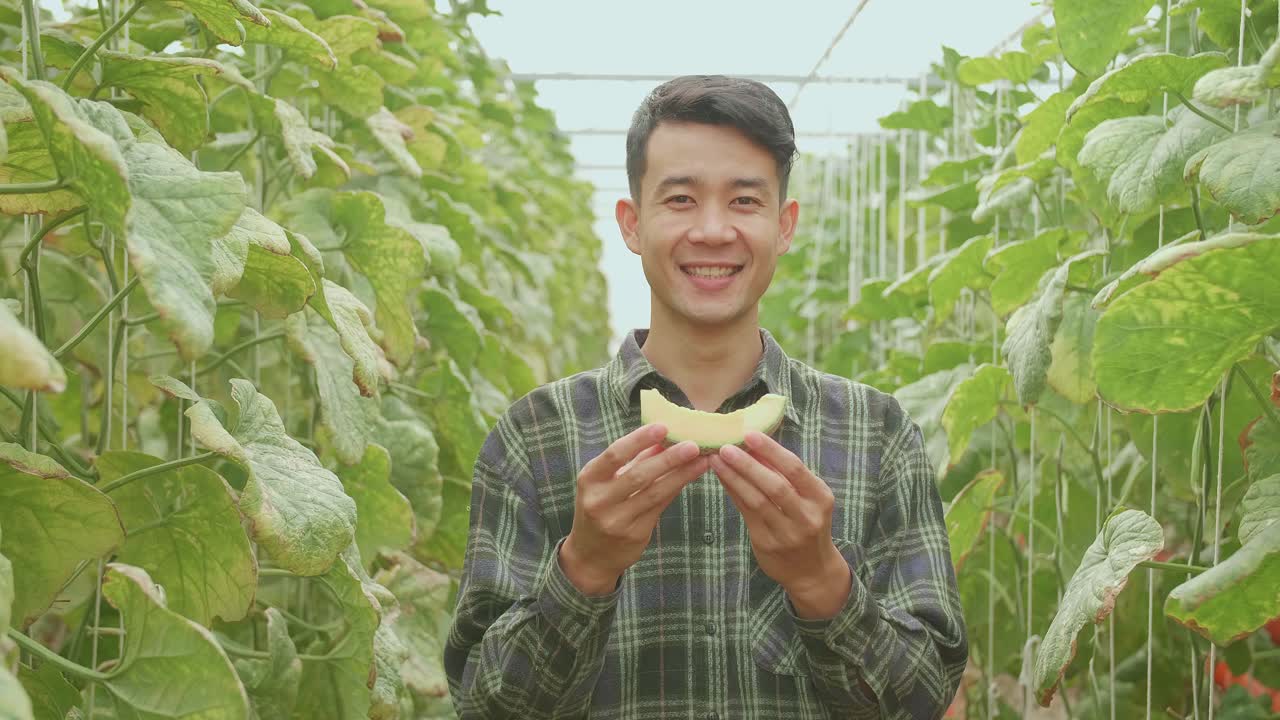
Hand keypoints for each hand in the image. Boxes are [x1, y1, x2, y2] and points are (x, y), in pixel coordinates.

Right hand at [561, 424, 708, 594]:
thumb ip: (633, 461)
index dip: (639, 440)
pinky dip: (676, 489)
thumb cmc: (600, 506)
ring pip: (654, 493)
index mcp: (589, 479)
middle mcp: (599, 500)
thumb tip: (663, 437)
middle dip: (668, 458)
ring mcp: (617, 520)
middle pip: (639, 475)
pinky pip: (660, 506)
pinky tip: (691, 477)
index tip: (663, 427)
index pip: (615, 455)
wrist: (590, 554)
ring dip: (681, 474)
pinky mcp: (634, 534)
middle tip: (693, 445)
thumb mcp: (606, 482)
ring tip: (701, 460)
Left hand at [709, 431, 850, 617]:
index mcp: (820, 498)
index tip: (749, 434)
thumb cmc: (808, 523)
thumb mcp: (809, 498)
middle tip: (725, 447)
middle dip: (747, 464)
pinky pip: (746, 512)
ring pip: (756, 500)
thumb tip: (756, 444)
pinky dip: (733, 492)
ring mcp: (786, 532)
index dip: (771, 450)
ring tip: (717, 460)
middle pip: (774, 485)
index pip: (794, 468)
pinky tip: (722, 478)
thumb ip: (786, 475)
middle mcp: (806, 516)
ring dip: (734, 477)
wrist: (813, 570)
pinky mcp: (766, 543)